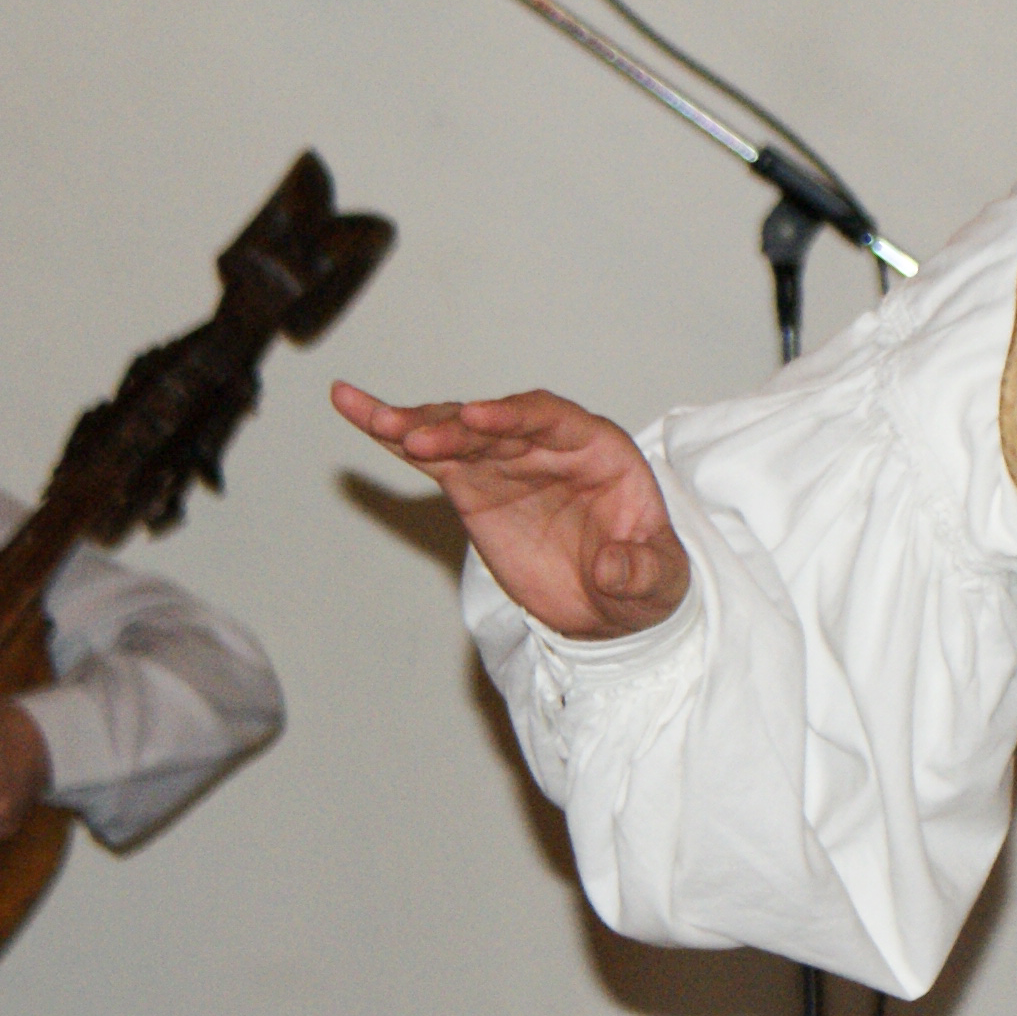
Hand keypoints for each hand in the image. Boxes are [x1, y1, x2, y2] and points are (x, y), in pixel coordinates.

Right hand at [332, 382, 689, 640]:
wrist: (615, 606)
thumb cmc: (645, 580)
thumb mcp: (658, 584)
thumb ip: (641, 572)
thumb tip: (613, 568)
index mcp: (599, 451)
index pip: (554, 419)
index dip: (515, 416)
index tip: (477, 417)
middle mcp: (549, 445)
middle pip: (498, 424)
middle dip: (459, 427)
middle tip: (418, 436)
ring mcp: (507, 462)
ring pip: (458, 432)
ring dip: (419, 426)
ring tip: (376, 420)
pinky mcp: (474, 486)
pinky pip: (432, 454)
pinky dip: (396, 436)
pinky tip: (358, 410)